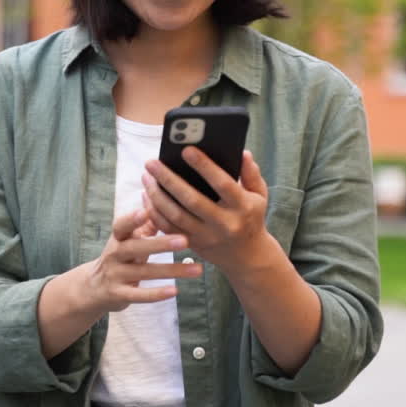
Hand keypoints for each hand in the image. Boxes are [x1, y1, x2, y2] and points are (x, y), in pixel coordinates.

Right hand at [82, 209, 202, 313]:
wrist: (93, 288)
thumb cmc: (119, 258)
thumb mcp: (128, 240)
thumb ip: (146, 225)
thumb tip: (165, 201)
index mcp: (118, 238)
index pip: (121, 225)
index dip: (132, 219)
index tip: (146, 211)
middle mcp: (114, 255)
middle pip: (136, 247)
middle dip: (161, 244)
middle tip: (185, 240)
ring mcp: (115, 275)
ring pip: (144, 272)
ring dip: (172, 270)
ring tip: (197, 269)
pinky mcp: (118, 295)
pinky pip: (139, 295)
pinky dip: (156, 294)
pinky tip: (175, 291)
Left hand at [142, 149, 271, 272]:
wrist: (248, 257)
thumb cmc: (251, 218)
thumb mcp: (259, 196)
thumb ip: (251, 173)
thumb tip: (242, 153)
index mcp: (242, 207)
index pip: (222, 184)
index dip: (204, 166)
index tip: (186, 149)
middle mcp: (224, 224)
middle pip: (191, 200)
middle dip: (169, 179)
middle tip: (152, 162)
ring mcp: (206, 236)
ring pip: (175, 216)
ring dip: (156, 195)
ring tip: (146, 176)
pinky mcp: (193, 244)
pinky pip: (168, 229)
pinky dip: (154, 212)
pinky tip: (147, 195)